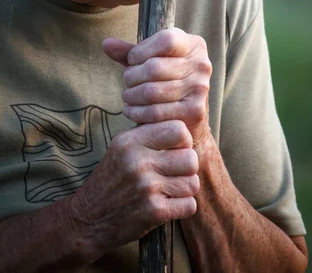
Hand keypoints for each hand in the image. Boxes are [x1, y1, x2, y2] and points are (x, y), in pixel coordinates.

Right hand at [68, 120, 198, 253]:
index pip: (178, 129)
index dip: (184, 141)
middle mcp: (138, 162)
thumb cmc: (111, 180)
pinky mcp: (153, 212)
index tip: (176, 150)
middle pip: (191, 158)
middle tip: (176, 173)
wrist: (87, 219)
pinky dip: (183, 207)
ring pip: (193, 183)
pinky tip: (169, 205)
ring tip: (171, 189)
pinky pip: (189, 205)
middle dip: (188, 167)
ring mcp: (146, 187)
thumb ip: (148, 134)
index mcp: (130, 141)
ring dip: (185, 189)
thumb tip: (182, 124)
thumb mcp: (121, 148)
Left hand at [102, 29, 212, 145]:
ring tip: (128, 96)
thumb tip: (106, 43)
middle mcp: (202, 65)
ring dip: (131, 95)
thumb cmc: (167, 83)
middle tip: (127, 83)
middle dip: (131, 76)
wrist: (189, 119)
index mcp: (194, 45)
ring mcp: (200, 88)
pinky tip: (131, 110)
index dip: (142, 51)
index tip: (133, 60)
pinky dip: (136, 112)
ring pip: (151, 91)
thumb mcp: (151, 62)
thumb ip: (130, 52)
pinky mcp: (195, 111)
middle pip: (154, 67)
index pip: (166, 40)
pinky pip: (155, 111)